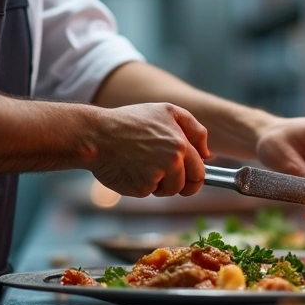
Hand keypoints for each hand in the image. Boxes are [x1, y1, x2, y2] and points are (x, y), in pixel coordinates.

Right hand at [87, 102, 209, 197]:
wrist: (96, 135)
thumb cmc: (130, 122)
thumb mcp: (166, 112)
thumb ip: (194, 130)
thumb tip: (208, 154)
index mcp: (181, 143)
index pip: (201, 170)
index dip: (196, 176)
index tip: (188, 177)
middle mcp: (173, 160)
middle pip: (190, 185)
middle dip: (181, 184)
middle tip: (164, 175)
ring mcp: (158, 175)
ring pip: (170, 190)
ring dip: (160, 184)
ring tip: (143, 165)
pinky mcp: (142, 187)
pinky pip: (150, 192)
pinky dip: (142, 186)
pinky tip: (131, 170)